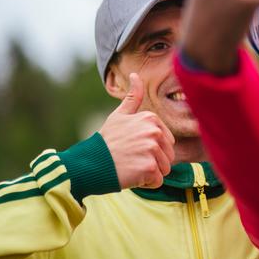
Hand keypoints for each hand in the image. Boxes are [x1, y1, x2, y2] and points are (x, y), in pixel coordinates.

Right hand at [99, 73, 174, 188]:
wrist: (90, 164)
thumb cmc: (106, 141)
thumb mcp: (119, 115)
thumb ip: (133, 97)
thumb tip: (136, 74)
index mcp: (151, 119)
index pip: (167, 142)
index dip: (151, 150)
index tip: (133, 147)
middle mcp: (154, 132)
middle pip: (168, 156)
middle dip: (152, 162)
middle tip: (131, 158)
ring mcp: (152, 149)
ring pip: (164, 169)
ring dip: (150, 173)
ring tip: (131, 166)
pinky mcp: (149, 167)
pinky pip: (158, 181)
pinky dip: (146, 183)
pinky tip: (131, 175)